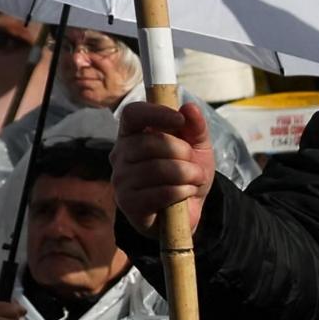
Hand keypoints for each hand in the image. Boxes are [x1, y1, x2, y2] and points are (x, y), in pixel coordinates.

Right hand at [113, 99, 213, 228]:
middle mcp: (120, 155)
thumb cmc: (185, 174)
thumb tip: (189, 107)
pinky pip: (160, 192)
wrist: (186, 212)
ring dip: (187, 174)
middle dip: (182, 152)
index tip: (179, 119)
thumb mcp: (197, 148)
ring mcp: (121, 179)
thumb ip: (196, 128)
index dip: (155, 113)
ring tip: (194, 180)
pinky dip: (182, 192)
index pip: (132, 114)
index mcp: (132, 135)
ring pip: (157, 169)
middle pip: (149, 142)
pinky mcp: (128, 203)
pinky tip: (186, 193)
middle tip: (195, 164)